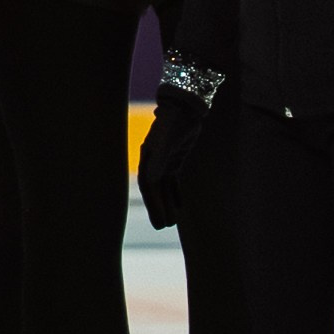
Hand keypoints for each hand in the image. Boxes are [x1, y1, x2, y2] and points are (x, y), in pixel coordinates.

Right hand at [136, 87, 209, 229]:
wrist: (186, 106)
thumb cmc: (175, 122)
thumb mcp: (167, 141)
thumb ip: (159, 159)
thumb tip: (150, 180)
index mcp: (148, 157)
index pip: (148, 186)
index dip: (153, 204)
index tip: (159, 222)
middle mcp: (154, 160)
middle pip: (155, 189)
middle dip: (158, 207)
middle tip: (163, 227)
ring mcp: (165, 159)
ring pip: (164, 187)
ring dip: (168, 203)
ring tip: (173, 222)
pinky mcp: (176, 158)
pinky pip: (173, 181)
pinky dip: (176, 193)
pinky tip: (181, 206)